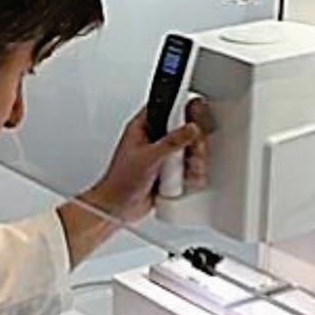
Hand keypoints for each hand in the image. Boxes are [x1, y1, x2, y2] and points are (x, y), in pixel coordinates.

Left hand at [85, 98, 209, 225]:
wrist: (118, 208)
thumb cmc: (120, 181)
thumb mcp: (148, 157)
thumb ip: (172, 141)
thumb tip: (191, 127)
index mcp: (144, 126)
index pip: (168, 107)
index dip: (184, 108)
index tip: (196, 116)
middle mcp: (155, 138)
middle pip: (186, 128)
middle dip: (194, 141)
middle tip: (193, 149)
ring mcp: (164, 154)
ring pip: (190, 148)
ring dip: (195, 159)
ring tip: (188, 168)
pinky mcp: (171, 170)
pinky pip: (189, 165)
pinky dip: (192, 172)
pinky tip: (187, 177)